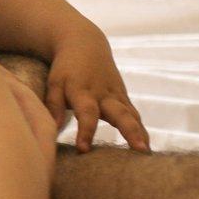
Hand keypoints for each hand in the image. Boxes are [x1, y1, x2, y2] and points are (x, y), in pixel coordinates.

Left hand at [48, 30, 149, 151]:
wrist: (85, 44)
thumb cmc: (65, 69)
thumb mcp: (55, 83)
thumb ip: (53, 105)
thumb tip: (52, 130)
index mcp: (83, 91)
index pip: (86, 114)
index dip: (86, 131)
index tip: (83, 150)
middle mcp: (104, 95)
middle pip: (120, 114)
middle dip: (130, 132)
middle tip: (139, 150)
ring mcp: (117, 96)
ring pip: (132, 116)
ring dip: (140, 134)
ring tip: (147, 153)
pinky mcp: (124, 98)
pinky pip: (135, 116)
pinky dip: (141, 131)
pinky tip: (146, 149)